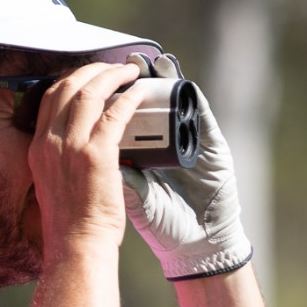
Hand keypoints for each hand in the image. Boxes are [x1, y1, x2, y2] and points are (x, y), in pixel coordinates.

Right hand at [29, 61, 145, 255]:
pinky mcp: (96, 155)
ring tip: (130, 72)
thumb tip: (79, 142)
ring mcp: (71, 147)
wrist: (76, 245)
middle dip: (93, 70)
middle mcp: (50, 142)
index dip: (71, 78)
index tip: (90, 75)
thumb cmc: (70, 222)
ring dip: (112, 76)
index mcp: (38, 148)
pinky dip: (129, 98)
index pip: (49, 97)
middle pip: (67, 86)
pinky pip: (115, 113)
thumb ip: (60, 158)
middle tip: (114, 67)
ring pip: (89, 92)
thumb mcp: (52, 182)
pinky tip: (140, 93)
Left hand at [120, 64, 252, 279]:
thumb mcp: (134, 197)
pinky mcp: (215, 149)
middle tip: (131, 61)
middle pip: (153, 100)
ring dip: (168, 79)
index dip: (116, 93)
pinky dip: (195, 99)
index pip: (128, 114)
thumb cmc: (164, 224)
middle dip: (140, 78)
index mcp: (144, 153)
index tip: (102, 76)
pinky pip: (203, 118)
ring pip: (178, 102)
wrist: (196, 246)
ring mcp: (191, 143)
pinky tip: (186, 85)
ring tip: (158, 63)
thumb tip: (91, 152)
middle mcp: (168, 143)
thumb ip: (119, 174)